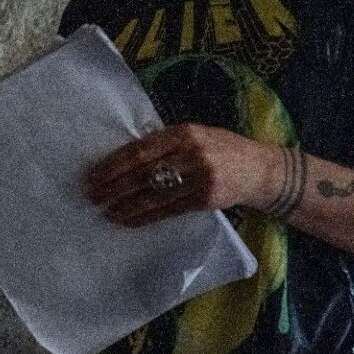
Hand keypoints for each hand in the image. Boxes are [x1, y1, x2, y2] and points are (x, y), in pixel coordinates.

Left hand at [88, 124, 282, 225]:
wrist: (260, 169)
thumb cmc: (221, 149)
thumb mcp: (196, 135)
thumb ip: (166, 143)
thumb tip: (124, 157)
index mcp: (184, 133)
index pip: (140, 150)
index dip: (114, 164)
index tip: (94, 174)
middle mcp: (191, 154)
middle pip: (143, 173)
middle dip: (114, 186)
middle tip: (93, 195)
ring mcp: (200, 178)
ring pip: (153, 195)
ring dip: (126, 205)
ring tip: (106, 211)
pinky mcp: (205, 200)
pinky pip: (168, 210)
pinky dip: (145, 216)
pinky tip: (129, 220)